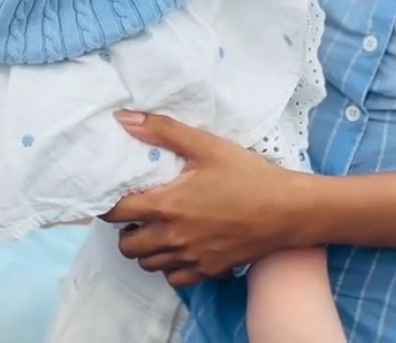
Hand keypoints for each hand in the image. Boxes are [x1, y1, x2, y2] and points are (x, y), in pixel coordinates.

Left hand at [105, 113, 310, 284]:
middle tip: (138, 211)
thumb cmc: (246, 174)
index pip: (117, 213)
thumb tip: (124, 120)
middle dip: (126, 229)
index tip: (115, 194)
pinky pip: (174, 277)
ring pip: (148, 263)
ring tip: (158, 227)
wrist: (285, 210)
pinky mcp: (207, 271)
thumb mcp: (205, 145)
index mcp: (167, 205)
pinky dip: (170, 265)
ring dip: (146, 247)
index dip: (110, 204)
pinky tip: (181, 245)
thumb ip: (162, 131)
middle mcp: (173, 238)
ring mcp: (190, 258)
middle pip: (127, 245)